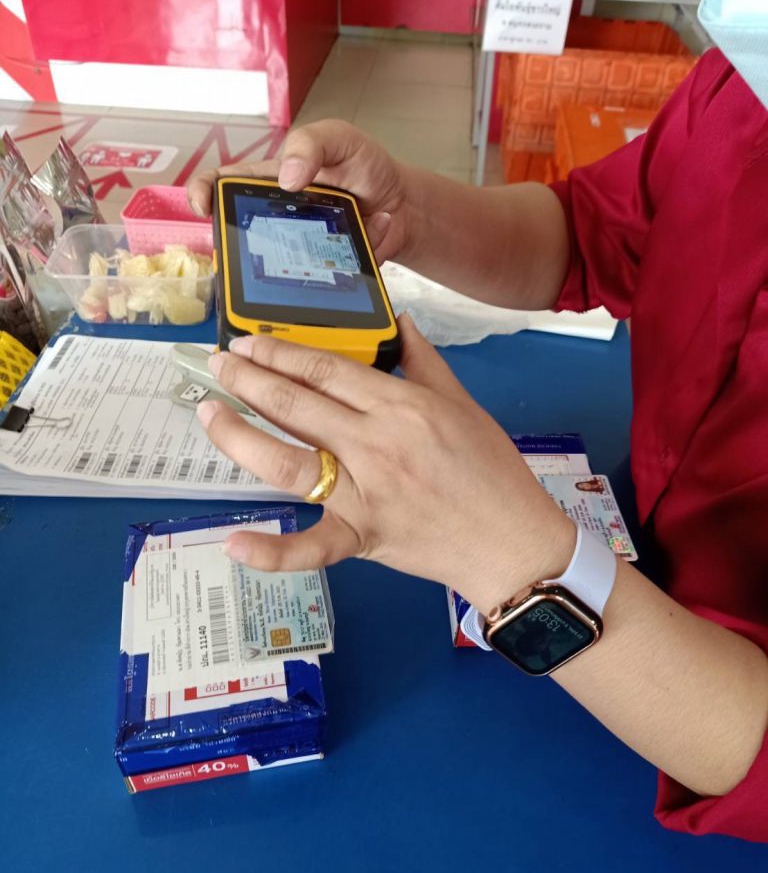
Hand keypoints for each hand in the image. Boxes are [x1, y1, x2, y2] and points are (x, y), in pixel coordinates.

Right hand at [187, 119, 410, 263]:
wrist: (405, 203)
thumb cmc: (365, 165)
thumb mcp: (338, 138)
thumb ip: (311, 145)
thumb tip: (286, 176)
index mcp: (268, 182)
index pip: (222, 185)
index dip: (202, 192)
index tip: (203, 205)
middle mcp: (275, 219)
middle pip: (240, 235)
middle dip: (240, 244)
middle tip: (261, 243)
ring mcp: (297, 249)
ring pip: (274, 267)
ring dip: (294, 261)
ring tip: (324, 243)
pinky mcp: (320, 272)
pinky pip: (317, 279)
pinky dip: (341, 262)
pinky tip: (366, 237)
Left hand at [196, 315, 574, 612]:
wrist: (513, 542)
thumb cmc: (493, 471)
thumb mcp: (464, 404)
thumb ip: (424, 361)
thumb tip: (401, 321)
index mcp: (401, 406)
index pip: (326, 369)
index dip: (280, 352)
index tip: (249, 342)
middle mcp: (375, 444)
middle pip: (297, 405)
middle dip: (248, 379)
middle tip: (217, 364)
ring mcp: (365, 493)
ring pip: (288, 460)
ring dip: (240, 435)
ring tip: (209, 413)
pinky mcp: (363, 537)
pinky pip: (312, 546)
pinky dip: (273, 551)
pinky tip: (233, 544)